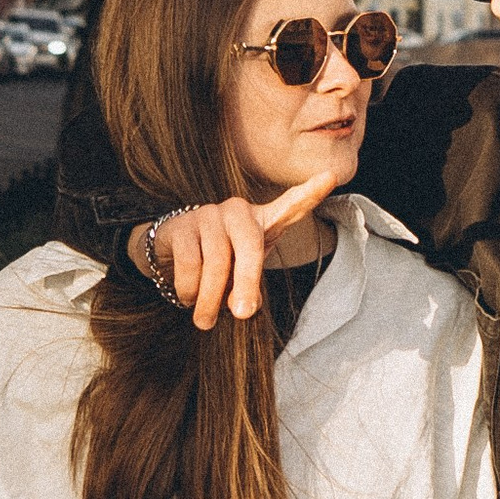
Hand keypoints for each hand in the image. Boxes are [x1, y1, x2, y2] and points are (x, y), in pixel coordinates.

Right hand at [150, 174, 343, 330]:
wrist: (169, 254)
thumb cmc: (217, 265)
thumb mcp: (240, 276)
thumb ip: (249, 288)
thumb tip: (244, 307)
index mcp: (261, 223)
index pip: (290, 207)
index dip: (310, 193)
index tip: (330, 177)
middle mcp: (238, 212)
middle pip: (251, 247)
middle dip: (248, 283)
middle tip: (243, 315)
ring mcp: (210, 215)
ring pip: (217, 262)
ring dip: (210, 300)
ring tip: (205, 322)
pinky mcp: (182, 224)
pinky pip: (191, 264)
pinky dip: (189, 290)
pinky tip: (188, 298)